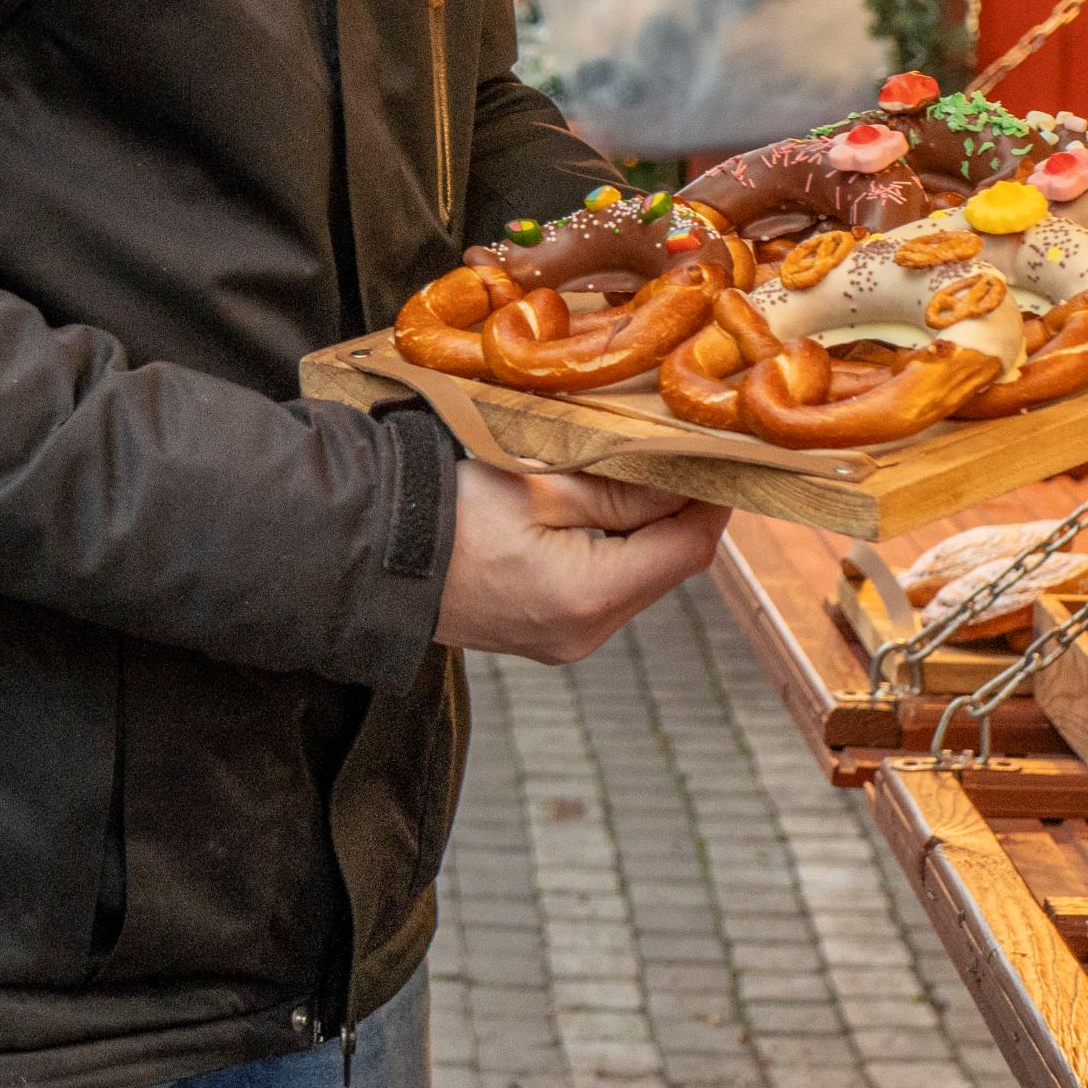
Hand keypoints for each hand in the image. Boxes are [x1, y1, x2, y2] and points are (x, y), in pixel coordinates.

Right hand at [433, 462, 724, 664]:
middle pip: (666, 565)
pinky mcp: (544, 631)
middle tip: (684, 448)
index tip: (723, 451)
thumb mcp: (538, 483)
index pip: (687, 547)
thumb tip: (688, 482)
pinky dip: (613, 545)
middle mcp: (586, 633)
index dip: (714, 498)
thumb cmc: (442, 511)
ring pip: (636, 575)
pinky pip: (602, 586)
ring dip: (646, 524)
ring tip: (640, 467)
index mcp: (589, 597)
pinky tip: (599, 504)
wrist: (365, 556)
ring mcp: (564, 640)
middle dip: (681, 507)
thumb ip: (620, 489)